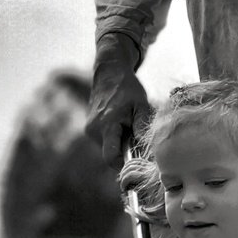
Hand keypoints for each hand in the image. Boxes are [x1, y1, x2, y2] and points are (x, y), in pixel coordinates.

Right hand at [85, 35, 150, 169]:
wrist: (108, 72)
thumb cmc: (127, 87)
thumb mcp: (141, 105)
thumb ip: (142, 127)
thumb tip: (147, 150)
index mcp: (107, 125)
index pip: (111, 158)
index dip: (123, 165)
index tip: (136, 164)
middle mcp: (94, 130)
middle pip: (110, 155)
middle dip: (124, 152)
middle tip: (136, 139)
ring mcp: (90, 130)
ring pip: (107, 149)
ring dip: (119, 145)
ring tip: (128, 128)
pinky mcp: (90, 129)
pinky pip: (104, 142)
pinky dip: (114, 139)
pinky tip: (121, 126)